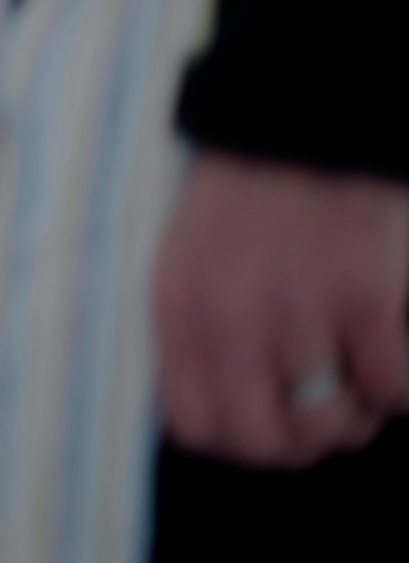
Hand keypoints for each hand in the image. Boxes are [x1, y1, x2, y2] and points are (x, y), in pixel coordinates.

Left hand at [154, 150, 408, 465]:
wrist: (303, 121)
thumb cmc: (248, 200)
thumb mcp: (187, 262)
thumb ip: (196, 337)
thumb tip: (225, 422)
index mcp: (176, 308)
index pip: (195, 427)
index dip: (243, 441)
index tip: (273, 422)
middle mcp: (228, 316)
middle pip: (268, 442)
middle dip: (308, 439)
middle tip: (330, 407)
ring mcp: (297, 307)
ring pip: (336, 423)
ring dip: (360, 410)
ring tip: (361, 369)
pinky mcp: (364, 295)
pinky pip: (395, 388)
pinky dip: (402, 382)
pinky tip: (392, 340)